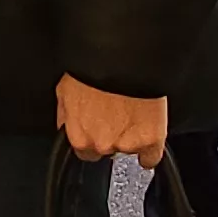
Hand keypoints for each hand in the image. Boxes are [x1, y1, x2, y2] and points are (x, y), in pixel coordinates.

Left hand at [54, 75, 171, 161]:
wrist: (122, 58)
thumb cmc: (92, 69)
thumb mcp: (66, 90)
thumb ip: (66, 115)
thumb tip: (66, 126)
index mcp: (78, 135)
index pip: (84, 151)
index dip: (93, 136)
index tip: (99, 127)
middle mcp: (100, 144)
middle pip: (106, 151)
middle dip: (111, 136)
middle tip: (117, 114)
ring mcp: (126, 144)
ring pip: (128, 150)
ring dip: (130, 137)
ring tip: (132, 111)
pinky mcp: (150, 140)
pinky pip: (151, 157)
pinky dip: (151, 149)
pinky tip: (149, 136)